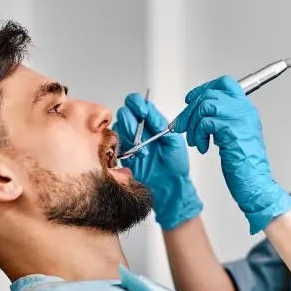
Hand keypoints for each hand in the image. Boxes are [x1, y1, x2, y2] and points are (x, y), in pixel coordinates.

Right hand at [113, 93, 202, 229]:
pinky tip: (137, 155)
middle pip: (125, 112)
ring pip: (119, 126)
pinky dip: (124, 146)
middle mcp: (139, 129)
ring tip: (142, 148)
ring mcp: (130, 140)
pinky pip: (114, 143)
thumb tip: (148, 111)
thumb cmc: (175, 165)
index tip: (142, 112)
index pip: (138, 103)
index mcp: (152, 122)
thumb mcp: (173, 141)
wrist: (169, 186)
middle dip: (131, 120)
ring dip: (129, 134)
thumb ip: (160, 123)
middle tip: (138, 132)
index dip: (137, 104)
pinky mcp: (123, 153)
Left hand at [173, 76, 290, 233]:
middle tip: (182, 125)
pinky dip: (198, 135)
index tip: (191, 99)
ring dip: (193, 124)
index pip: (225, 83)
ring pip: (206, 105)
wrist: (255, 183)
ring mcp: (240, 118)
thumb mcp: (234, 135)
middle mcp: (244, 110)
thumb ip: (223, 120)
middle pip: (211, 93)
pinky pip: (206, 122)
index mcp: (246, 109)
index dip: (204, 88)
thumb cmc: (245, 166)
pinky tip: (203, 147)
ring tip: (194, 140)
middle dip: (191, 110)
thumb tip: (200, 112)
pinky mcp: (232, 130)